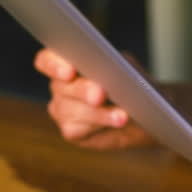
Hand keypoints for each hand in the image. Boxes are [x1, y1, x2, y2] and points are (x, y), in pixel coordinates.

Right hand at [33, 48, 155, 149]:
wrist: (145, 110)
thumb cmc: (132, 82)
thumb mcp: (126, 67)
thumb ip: (113, 64)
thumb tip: (108, 69)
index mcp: (66, 62)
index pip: (46, 60)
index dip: (54, 65)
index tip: (70, 72)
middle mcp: (59, 86)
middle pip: (61, 86)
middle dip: (83, 90)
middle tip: (100, 95)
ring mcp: (62, 109)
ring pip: (70, 110)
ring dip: (99, 113)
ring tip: (121, 115)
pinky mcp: (71, 131)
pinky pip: (79, 129)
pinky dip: (102, 124)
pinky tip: (119, 122)